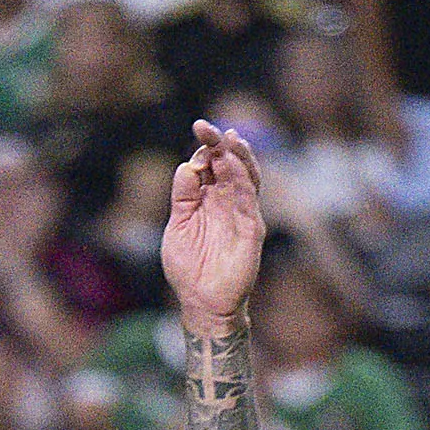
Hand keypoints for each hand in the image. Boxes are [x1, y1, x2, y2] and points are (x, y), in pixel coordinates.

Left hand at [159, 120, 267, 328]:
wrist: (202, 302)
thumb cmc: (188, 266)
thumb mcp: (177, 226)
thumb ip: (183, 197)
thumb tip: (186, 166)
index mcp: (208, 198)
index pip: (211, 164)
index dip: (206, 145)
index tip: (200, 127)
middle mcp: (227, 201)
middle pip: (230, 164)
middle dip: (221, 143)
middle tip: (210, 127)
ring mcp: (242, 213)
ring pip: (246, 177)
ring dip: (237, 157)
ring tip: (227, 140)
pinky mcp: (252, 229)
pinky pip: (249, 200)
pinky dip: (243, 181)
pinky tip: (233, 165)